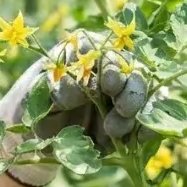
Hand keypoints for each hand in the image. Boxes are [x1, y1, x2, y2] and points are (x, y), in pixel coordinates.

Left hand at [0, 30, 152, 186]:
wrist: (42, 131)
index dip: (109, 68)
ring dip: (136, 111)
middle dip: (129, 91)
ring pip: (143, 92)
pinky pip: (150, 114)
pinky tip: (142, 136)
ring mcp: (124, 87)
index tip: (107, 86)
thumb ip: (59, 90)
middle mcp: (107, 64)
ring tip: (115, 132)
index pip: (102, 51)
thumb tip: (83, 87)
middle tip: (122, 110)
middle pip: (131, 70)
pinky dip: (149, 125)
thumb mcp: (39, 98)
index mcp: (82, 50)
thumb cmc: (37, 107)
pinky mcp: (133, 112)